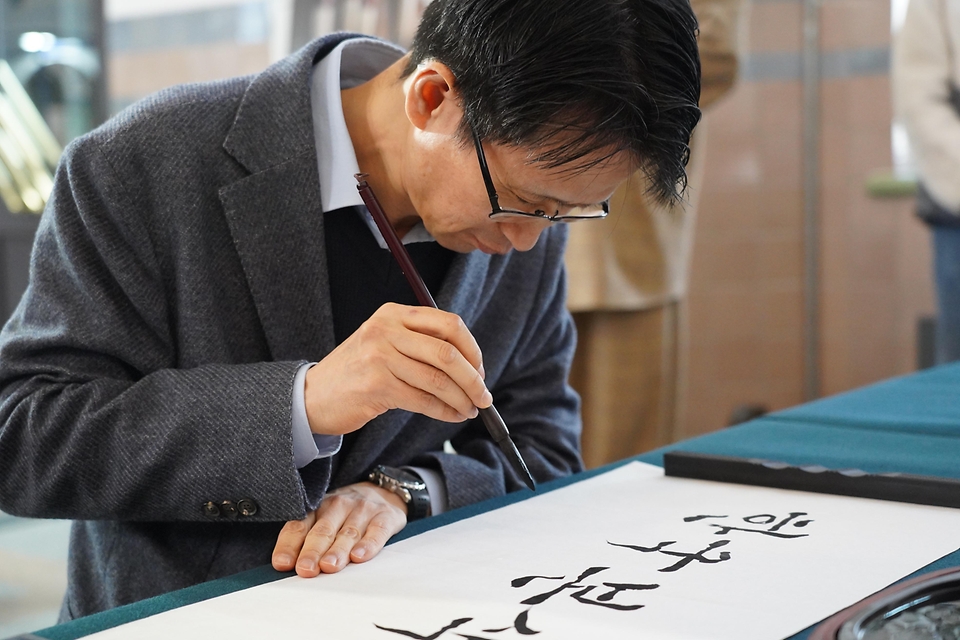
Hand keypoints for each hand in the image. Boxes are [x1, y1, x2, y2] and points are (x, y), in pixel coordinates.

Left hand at [272, 482, 407, 576]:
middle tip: (306, 569)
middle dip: (312, 551)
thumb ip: (306, 538)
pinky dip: (368, 545)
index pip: (299, 525)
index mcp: (318, 507)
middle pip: (323, 531)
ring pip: (348, 533)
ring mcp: (363, 510)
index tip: (282, 563)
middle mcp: (339, 505)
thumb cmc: (347, 513)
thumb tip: (286, 566)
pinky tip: (360, 556)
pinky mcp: (385, 517)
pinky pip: (376, 531)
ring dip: (338, 551)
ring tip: (329, 566)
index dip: (290, 544)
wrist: (385, 490)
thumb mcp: (324, 517)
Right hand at [304, 302, 490, 435]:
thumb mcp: (385, 343)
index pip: (448, 324)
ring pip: (438, 379)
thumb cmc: (358, 372)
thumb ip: (420, 343)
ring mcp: (380, 357)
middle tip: (483, 395)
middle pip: (447, 352)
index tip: (480, 369)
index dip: (472, 349)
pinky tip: (452, 416)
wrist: (313, 396)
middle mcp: (386, 330)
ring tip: (469, 409)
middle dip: (473, 378)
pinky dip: (444, 411)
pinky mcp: (377, 385)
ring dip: (461, 399)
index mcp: (393, 314)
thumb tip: (471, 364)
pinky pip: (424, 400)